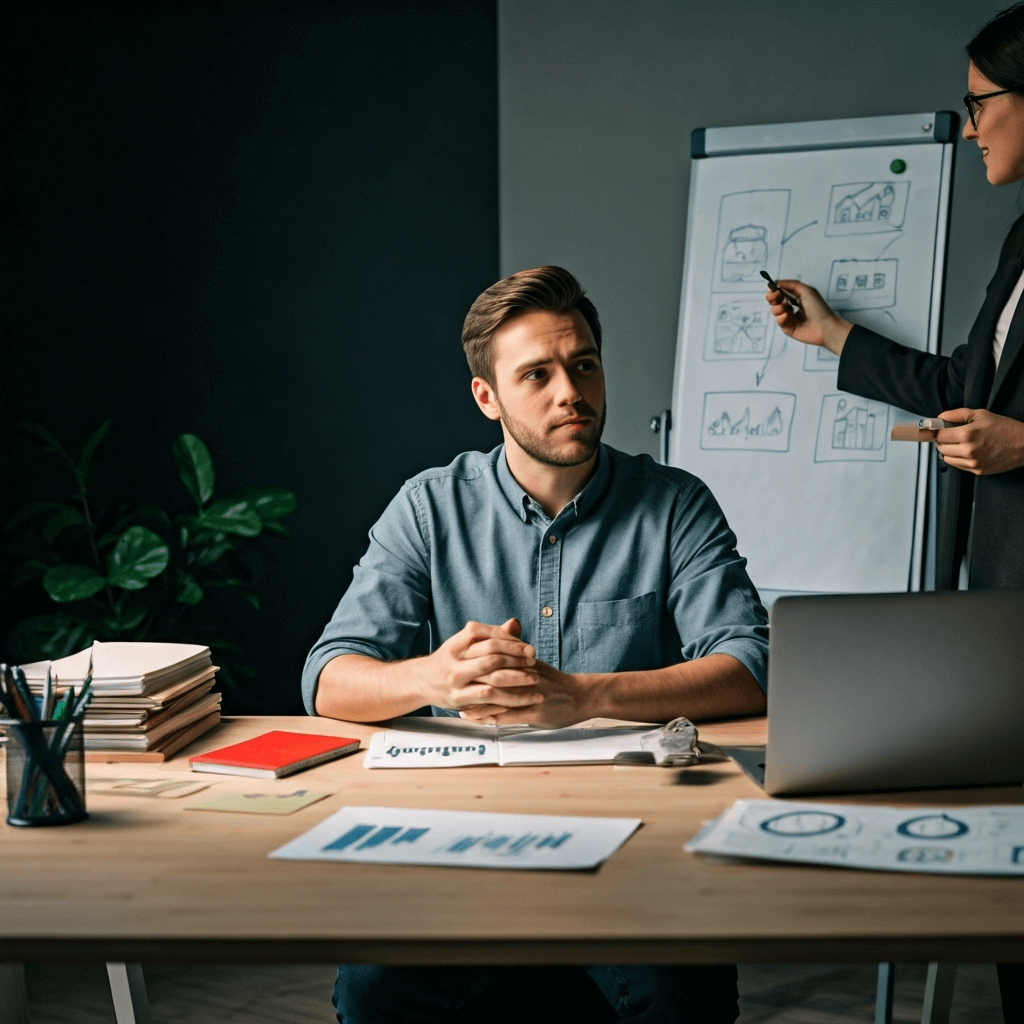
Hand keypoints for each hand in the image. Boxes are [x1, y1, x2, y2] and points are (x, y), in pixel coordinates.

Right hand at [414, 618, 541, 711]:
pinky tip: (522, 699)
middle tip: (534, 662)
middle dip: (517, 660)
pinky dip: (507, 699)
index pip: (489, 636)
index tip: (528, 647)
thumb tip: (515, 622)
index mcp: (457, 642)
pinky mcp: (459, 700)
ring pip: (493, 680)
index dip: (512, 641)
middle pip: (493, 657)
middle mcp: (455, 661)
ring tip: (534, 680)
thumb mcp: (464, 644)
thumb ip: (489, 635)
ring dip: (518, 680)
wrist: (421, 681)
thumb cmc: (450, 659)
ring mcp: (456, 681)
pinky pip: (489, 699)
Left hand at [459, 659, 594, 728]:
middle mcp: (526, 678)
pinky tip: (480, 721)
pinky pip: (510, 716)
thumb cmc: (556, 681)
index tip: (459, 671)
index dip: (475, 667)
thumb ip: (517, 653)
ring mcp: (531, 696)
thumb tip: (498, 641)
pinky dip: (492, 718)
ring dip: (477, 706)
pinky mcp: (536, 713)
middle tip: (452, 692)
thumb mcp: (536, 664)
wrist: (582, 695)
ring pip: (498, 699)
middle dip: (471, 686)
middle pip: (492, 679)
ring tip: (460, 709)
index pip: (496, 661)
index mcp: (525, 664)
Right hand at [765, 279, 853, 355]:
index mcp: (796, 298)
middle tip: (776, 296)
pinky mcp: (787, 329)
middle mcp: (791, 307)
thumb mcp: (806, 290)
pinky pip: (778, 321)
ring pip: (774, 311)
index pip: (780, 292)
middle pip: (774, 301)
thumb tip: (775, 282)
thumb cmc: (818, 307)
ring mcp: (789, 318)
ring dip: (777, 307)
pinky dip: (781, 318)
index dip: (774, 289)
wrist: (824, 326)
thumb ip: (790, 284)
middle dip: (772, 297)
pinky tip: (788, 317)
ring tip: (785, 307)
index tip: (771, 287)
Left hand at [934, 408, 1023, 475]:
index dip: (939, 431)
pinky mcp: (977, 471)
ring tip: (960, 443)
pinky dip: (958, 458)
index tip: (941, 429)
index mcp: (967, 434)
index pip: (939, 435)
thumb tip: (940, 417)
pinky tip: (968, 451)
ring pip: (947, 458)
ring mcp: (972, 462)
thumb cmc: (1004, 428)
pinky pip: (958, 465)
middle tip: (951, 435)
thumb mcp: (980, 414)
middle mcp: (968, 450)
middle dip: (943, 441)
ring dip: (949, 451)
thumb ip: (956, 414)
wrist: (1023, 444)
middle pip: (941, 448)